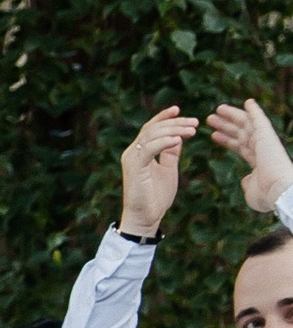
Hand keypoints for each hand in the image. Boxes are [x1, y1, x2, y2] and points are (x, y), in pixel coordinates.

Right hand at [117, 105, 197, 237]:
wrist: (145, 218)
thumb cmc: (156, 197)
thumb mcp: (167, 169)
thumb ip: (170, 153)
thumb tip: (178, 137)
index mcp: (140, 151)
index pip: (151, 128)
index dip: (164, 117)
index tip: (179, 110)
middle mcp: (133, 151)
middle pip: (153, 128)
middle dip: (175, 123)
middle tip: (195, 122)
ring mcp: (132, 158)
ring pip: (152, 135)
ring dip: (173, 130)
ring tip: (192, 129)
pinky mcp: (134, 167)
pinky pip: (149, 149)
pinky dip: (164, 142)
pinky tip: (178, 140)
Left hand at [208, 98, 292, 215]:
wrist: (279, 191)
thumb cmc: (266, 195)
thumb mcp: (251, 191)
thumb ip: (247, 183)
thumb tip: (245, 180)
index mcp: (258, 162)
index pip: (239, 147)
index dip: (226, 140)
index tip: (213, 134)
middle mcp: (262, 150)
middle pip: (240, 133)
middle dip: (226, 126)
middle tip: (210, 118)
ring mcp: (265, 142)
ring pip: (246, 125)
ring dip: (231, 116)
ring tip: (216, 111)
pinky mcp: (268, 136)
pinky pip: (261, 119)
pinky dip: (255, 110)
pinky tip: (248, 102)